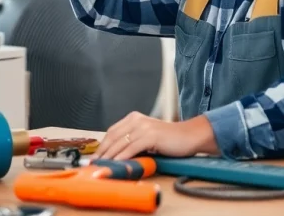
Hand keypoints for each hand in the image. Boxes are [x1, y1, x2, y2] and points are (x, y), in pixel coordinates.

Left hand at [92, 111, 217, 160]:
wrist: (189, 136)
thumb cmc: (169, 139)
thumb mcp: (146, 136)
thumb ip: (132, 140)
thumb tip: (115, 154)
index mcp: (133, 118)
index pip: (112, 131)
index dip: (102, 145)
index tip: (95, 156)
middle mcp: (136, 120)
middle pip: (113, 136)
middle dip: (103, 151)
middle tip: (95, 163)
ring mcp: (143, 127)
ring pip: (121, 143)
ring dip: (110, 156)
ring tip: (103, 166)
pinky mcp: (150, 136)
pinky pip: (132, 148)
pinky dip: (123, 157)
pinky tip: (117, 164)